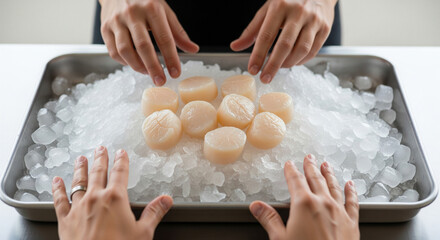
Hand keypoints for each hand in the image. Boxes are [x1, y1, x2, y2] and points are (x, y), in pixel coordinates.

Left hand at [52, 146, 172, 239]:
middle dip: (100, 159)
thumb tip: (166, 200)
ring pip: (78, 182)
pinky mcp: (65, 220)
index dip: (121, 161)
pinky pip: (59, 200)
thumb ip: (154, 213)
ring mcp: (78, 208)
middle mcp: (96, 198)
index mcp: (116, 198)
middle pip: (98, 172)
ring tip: (81, 159)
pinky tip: (56, 181)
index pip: (120, 173)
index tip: (121, 153)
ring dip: (80, 168)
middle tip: (101, 149)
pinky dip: (57, 189)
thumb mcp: (143, 233)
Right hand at [99, 0, 198, 85]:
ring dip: (138, 66)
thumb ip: (177, 32)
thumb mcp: (164, 11)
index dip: (171, 58)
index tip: (176, 73)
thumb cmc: (144, 1)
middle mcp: (132, 14)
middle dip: (153, 67)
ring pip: (125, 50)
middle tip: (160, 81)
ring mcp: (116, 21)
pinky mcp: (104, 28)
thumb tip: (193, 49)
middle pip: (143, 46)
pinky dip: (124, 62)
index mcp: (151, 8)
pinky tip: (134, 64)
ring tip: (148, 73)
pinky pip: (113, 51)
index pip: (164, 38)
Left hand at [231, 0, 336, 82]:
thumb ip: (252, 30)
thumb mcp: (268, 10)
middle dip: (273, 65)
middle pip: (285, 45)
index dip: (258, 55)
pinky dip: (301, 61)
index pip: (266, 35)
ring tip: (278, 67)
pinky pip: (313, 50)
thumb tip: (235, 47)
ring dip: (288, 63)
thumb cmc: (289, 1)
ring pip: (301, 49)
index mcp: (280, 6)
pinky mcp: (325, 28)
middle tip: (264, 78)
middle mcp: (298, 12)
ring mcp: (314, 20)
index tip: (252, 69)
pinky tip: (292, 62)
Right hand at [250, 154, 359, 239]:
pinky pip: (352, 202)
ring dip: (329, 174)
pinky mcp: (352, 223)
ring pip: (333, 186)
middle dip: (311, 167)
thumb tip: (257, 207)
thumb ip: (269, 219)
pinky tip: (351, 185)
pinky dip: (351, 192)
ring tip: (326, 165)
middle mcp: (323, 203)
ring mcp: (339, 212)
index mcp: (304, 204)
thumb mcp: (280, 239)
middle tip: (309, 158)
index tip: (289, 165)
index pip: (295, 181)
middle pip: (315, 179)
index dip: (291, 171)